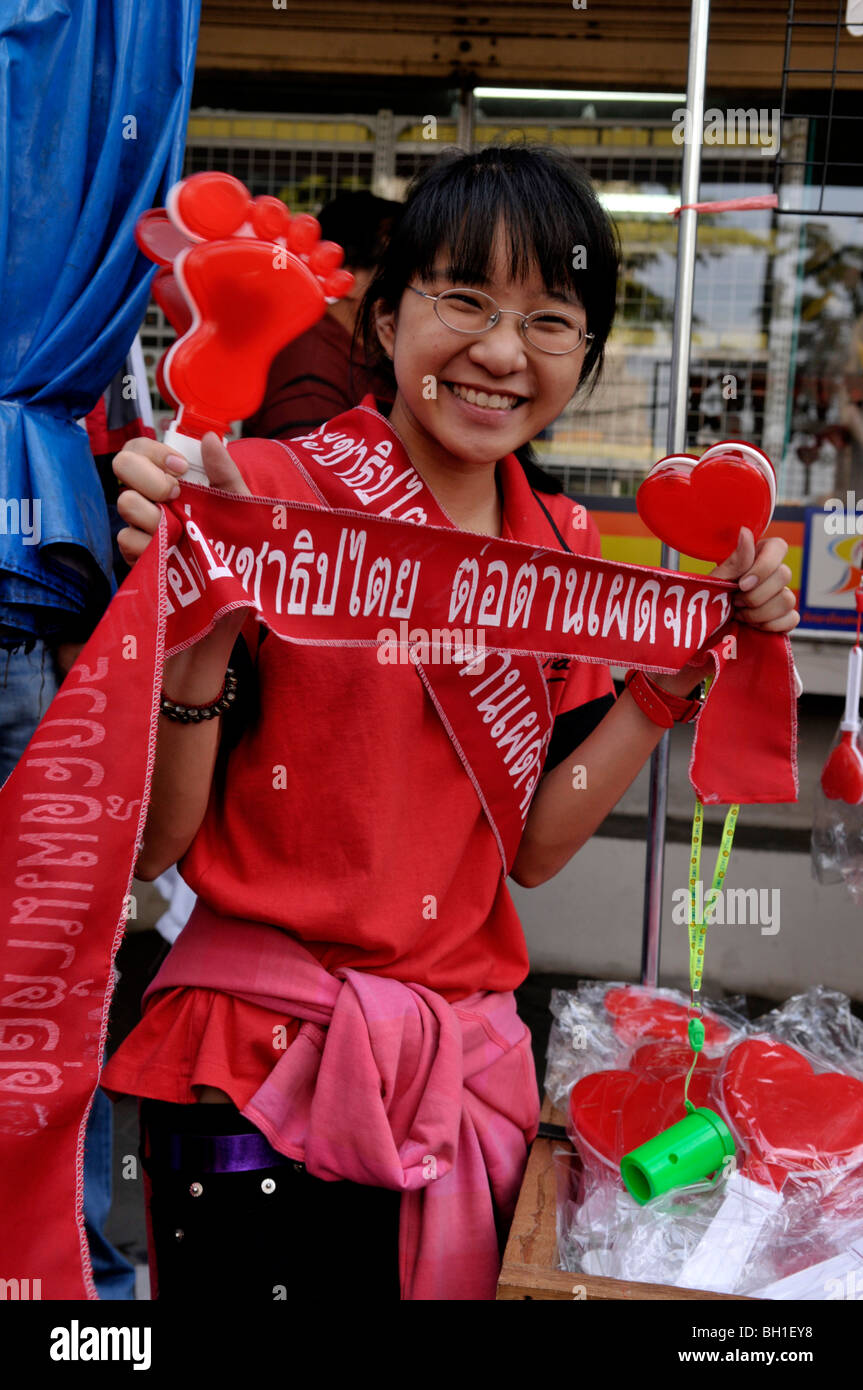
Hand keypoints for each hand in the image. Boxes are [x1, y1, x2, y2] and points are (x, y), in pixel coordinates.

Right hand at [113, 431, 250, 565]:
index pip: (138, 447)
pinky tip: (172, 550)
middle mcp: (146, 493)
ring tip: (179, 528)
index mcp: (165, 474)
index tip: (182, 467)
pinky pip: (128, 539)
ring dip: (155, 515)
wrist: (233, 571)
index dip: (154, 451)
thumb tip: (209, 438)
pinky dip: (152, 545)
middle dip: (152, 478)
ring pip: (126, 503)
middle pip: (121, 465)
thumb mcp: (234, 498)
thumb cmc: (230, 529)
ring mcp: (137, 521)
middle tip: (177, 496)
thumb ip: (223, 469)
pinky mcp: (134, 550)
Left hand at [710, 525, 799, 635]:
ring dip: (759, 613)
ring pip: (788, 600)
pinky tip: (754, 625)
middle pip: (785, 575)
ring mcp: (783, 595)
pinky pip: (792, 619)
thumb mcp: (719, 580)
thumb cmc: (714, 598)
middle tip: (735, 602)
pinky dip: (770, 625)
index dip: (764, 566)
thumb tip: (745, 532)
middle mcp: (774, 573)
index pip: (778, 547)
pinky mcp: (787, 617)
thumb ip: (736, 561)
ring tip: (740, 614)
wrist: (712, 626)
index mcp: (759, 556)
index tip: (742, 584)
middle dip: (755, 595)